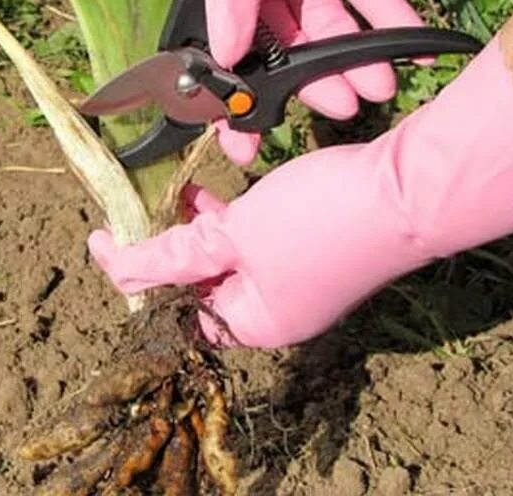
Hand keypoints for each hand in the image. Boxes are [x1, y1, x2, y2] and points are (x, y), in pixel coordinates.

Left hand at [90, 38, 512, 347]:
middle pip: (201, 284)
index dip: (138, 275)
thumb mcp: (233, 236)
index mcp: (256, 323)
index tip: (105, 236)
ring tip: (174, 194)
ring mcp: (295, 278)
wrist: (407, 189)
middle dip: (168, 246)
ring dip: (197, 226)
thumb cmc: (319, 221)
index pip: (178, 310)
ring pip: (227, 256)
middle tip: (134, 212)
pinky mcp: (309, 245)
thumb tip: (118, 273)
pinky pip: (253, 237)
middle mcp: (276, 309)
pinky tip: (211, 189)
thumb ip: (173, 256)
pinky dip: (228, 216)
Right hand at [189, 0, 450, 164]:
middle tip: (335, 111)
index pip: (219, 48)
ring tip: (377, 87)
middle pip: (280, 49)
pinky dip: (392, 24)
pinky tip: (411, 49)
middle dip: (306, 85)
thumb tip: (221, 55)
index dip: (229, 96)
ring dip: (353, 62)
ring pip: (329, 32)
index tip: (241, 143)